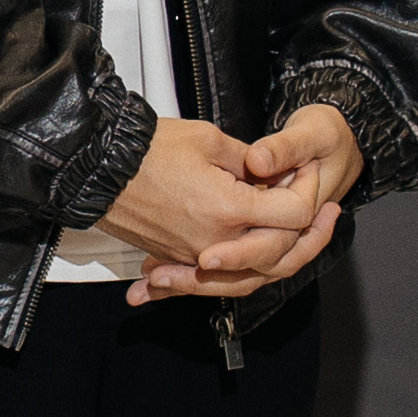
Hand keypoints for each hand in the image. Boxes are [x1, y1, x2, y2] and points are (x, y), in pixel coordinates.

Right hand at [107, 106, 361, 307]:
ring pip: (254, 272)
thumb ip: (250, 161)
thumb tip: (269, 173)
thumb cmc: (148, 150)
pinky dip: (242, 268)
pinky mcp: (180, 257)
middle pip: (280, 250)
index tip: (306, 173)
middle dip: (305, 229)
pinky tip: (261, 254)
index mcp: (229, 209)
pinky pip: (221, 276)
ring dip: (281, 255)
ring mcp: (196, 255)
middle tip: (318, 207)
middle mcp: (216, 241)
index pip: (293, 214)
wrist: (98, 169)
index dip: (308, 190)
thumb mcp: (209, 140)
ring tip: (301, 238)